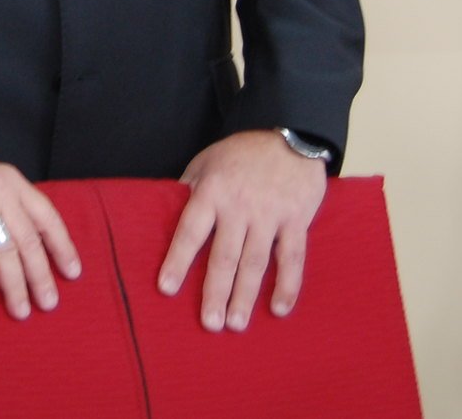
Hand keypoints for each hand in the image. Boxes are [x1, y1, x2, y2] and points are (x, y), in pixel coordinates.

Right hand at [0, 143, 81, 319]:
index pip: (47, 216)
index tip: (73, 273)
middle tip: (48, 304)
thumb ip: (3, 202)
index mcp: (10, 180)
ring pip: (5, 250)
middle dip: (41, 276)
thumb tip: (23, 242)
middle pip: (29, 239)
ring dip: (14, 285)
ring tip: (20, 310)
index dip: (63, 246)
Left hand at [158, 130, 326, 332]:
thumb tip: (165, 216)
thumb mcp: (206, 163)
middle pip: (224, 255)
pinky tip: (279, 309)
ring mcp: (270, 215)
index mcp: (212, 192)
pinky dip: (287, 285)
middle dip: (215, 291)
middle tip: (209, 323)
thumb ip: (189, 190)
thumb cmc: (240, 153)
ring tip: (236, 324)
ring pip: (256, 262)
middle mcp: (239, 206)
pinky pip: (292, 258)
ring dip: (246, 295)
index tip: (167, 288)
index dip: (178, 260)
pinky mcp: (296, 221)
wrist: (289, 136)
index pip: (190, 231)